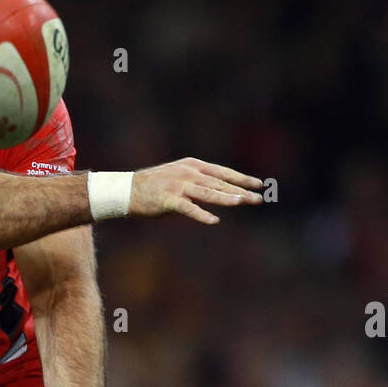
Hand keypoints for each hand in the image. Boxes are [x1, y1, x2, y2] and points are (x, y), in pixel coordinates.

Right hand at [130, 158, 262, 225]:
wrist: (128, 190)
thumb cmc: (156, 186)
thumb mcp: (180, 177)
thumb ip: (199, 182)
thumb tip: (218, 191)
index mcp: (194, 166)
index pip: (223, 173)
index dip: (242, 179)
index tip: (259, 184)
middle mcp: (189, 173)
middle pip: (220, 183)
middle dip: (241, 191)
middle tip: (258, 198)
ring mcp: (179, 186)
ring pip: (207, 193)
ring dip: (225, 198)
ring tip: (242, 202)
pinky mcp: (168, 200)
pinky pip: (188, 208)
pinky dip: (201, 214)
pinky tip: (214, 221)